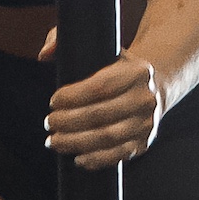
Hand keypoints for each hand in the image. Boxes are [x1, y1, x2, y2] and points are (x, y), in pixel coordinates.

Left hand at [43, 49, 161, 167]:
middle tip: (48, 122)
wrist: (154, 86)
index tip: (53, 101)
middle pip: (101, 115)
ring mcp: (147, 123)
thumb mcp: (99, 46)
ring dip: (76, 142)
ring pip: (107, 138)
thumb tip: (44, 55)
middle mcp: (146, 98)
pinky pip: (118, 155)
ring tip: (54, 141)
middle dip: (68, 121)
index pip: (101, 86)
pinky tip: (77, 158)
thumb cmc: (116, 66)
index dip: (73, 97)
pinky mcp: (143, 142)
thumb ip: (65, 39)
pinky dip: (96, 160)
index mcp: (138, 71)